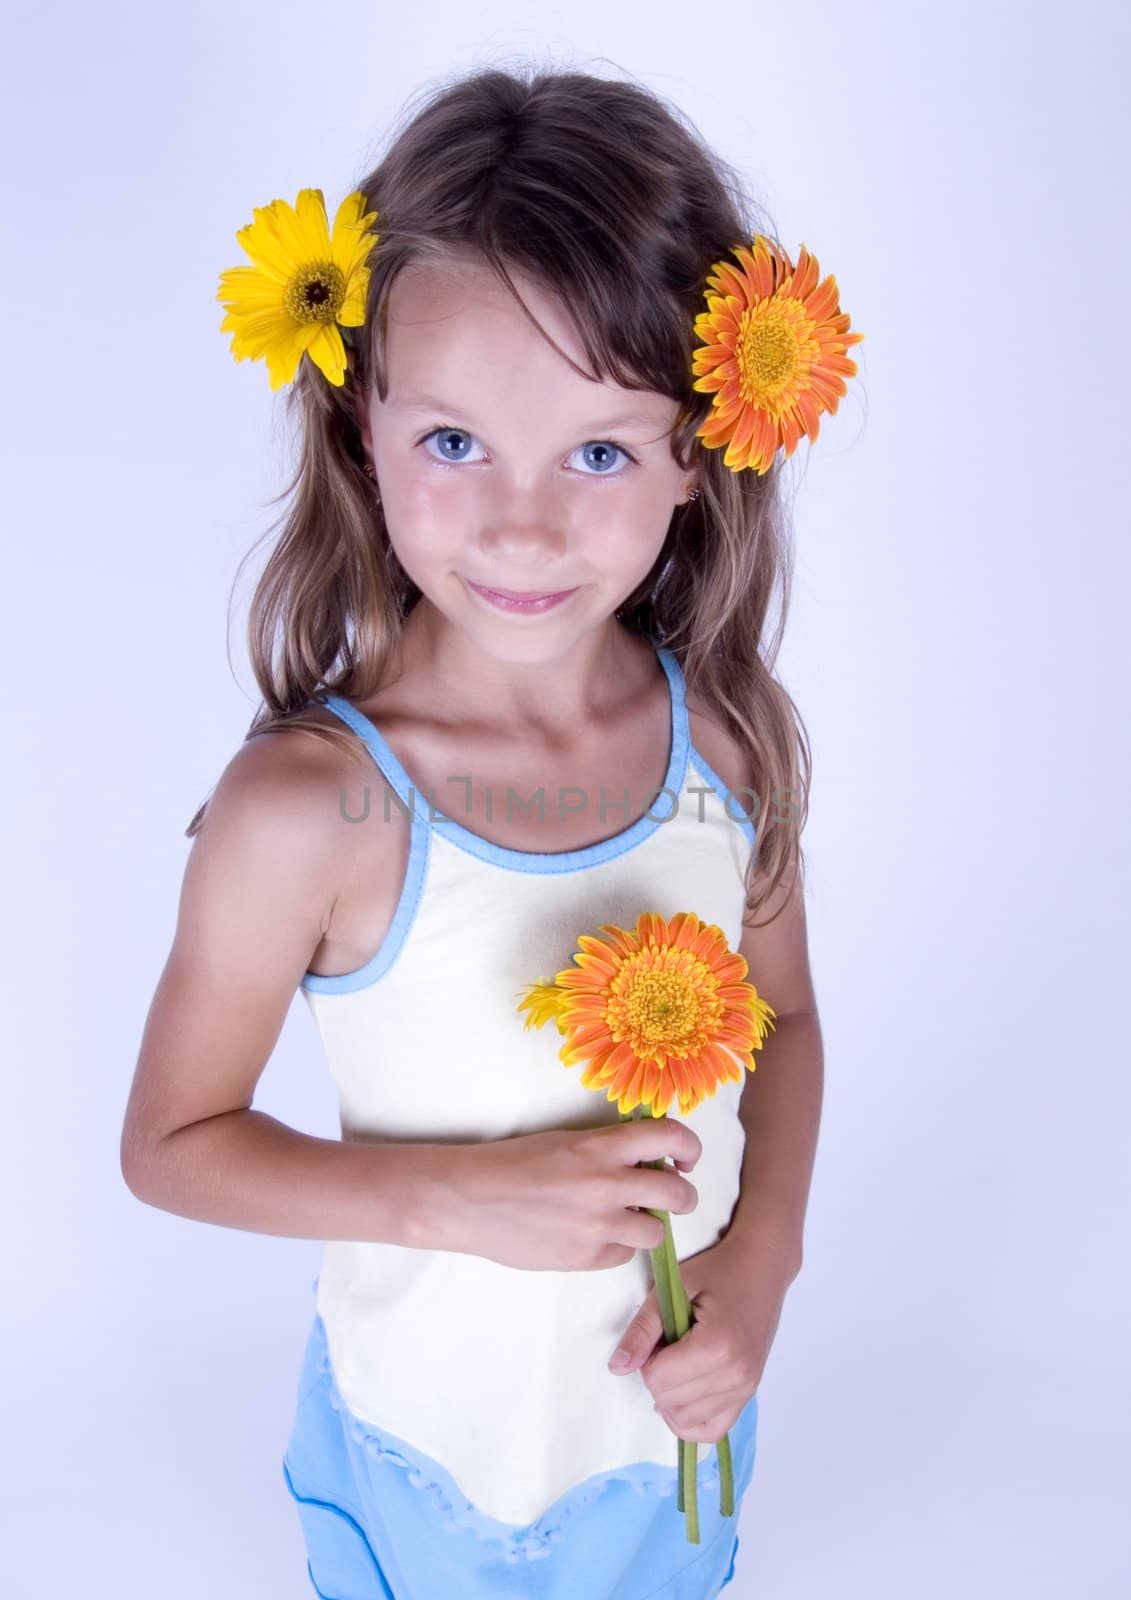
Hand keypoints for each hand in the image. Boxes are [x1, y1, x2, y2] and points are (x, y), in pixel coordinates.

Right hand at [451, 1118, 701, 1271]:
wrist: (471, 1199)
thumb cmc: (513, 1164)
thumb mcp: (567, 1142)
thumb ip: (610, 1151)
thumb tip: (648, 1163)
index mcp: (601, 1145)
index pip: (671, 1137)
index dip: (689, 1148)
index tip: (684, 1159)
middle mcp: (607, 1183)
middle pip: (679, 1194)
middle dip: (681, 1196)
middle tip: (670, 1196)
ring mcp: (599, 1225)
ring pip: (657, 1231)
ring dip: (648, 1224)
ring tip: (624, 1218)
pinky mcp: (587, 1257)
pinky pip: (624, 1254)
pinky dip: (617, 1246)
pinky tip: (593, 1236)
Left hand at [606, 1224, 796, 1443]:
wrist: (762, 1268)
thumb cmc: (717, 1271)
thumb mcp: (674, 1288)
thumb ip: (643, 1328)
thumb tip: (617, 1368)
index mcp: (716, 1346)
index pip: (657, 1378)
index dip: (648, 1356)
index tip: (661, 1333)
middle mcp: (735, 1375)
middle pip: (669, 1401)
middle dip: (658, 1375)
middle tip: (670, 1344)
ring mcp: (745, 1389)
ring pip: (686, 1420)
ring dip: (671, 1396)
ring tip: (680, 1362)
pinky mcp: (749, 1394)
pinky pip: (712, 1431)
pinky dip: (690, 1420)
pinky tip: (684, 1394)